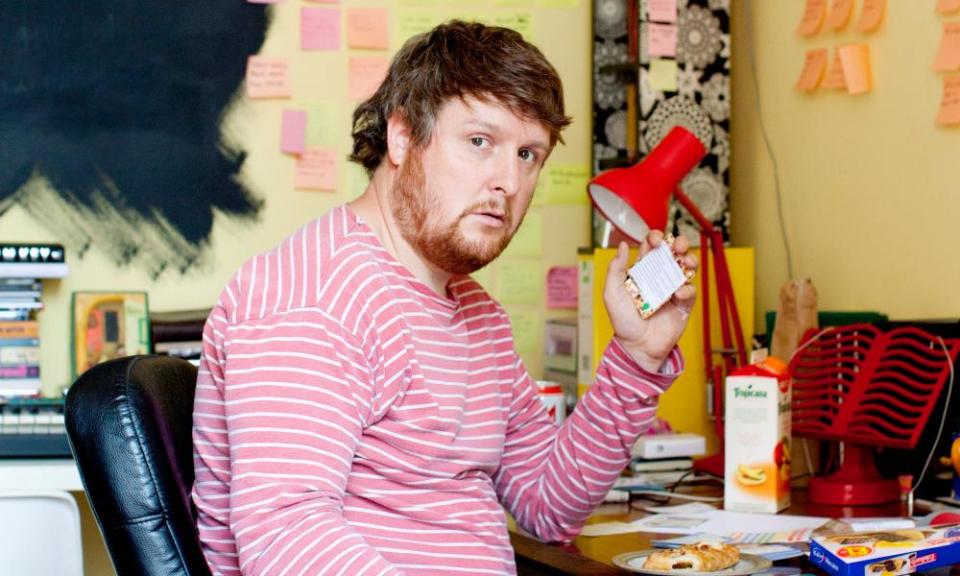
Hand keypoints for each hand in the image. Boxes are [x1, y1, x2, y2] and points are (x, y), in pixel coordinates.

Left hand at [603, 232, 697, 371]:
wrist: (637, 347)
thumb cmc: (623, 322)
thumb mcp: (612, 294)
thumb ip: (615, 269)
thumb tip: (623, 245)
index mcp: (642, 271)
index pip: (651, 248)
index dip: (655, 238)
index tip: (655, 239)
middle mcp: (659, 277)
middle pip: (674, 252)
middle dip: (678, 243)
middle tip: (677, 246)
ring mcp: (673, 289)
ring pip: (687, 267)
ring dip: (690, 259)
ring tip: (686, 262)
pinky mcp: (684, 304)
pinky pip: (690, 291)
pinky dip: (686, 289)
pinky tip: (677, 294)